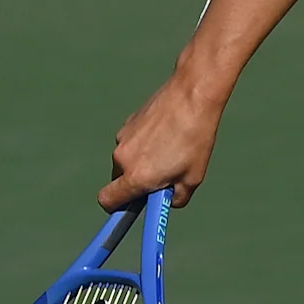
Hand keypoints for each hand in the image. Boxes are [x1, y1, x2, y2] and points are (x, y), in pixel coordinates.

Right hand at [104, 75, 226, 212]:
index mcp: (136, 177)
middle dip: (137, 183)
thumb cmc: (195, 140)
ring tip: (172, 149)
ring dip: (143, 162)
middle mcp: (122, 159)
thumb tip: (167, 201)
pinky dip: (144, 144)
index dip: (117, 207)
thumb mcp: (193, 178)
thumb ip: (176, 198)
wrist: (191, 96)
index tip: (132, 205)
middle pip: (119, 181)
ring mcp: (122, 139)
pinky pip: (132, 143)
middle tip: (164, 176)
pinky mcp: (127, 123)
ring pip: (127, 160)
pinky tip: (167, 133)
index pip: (107, 201)